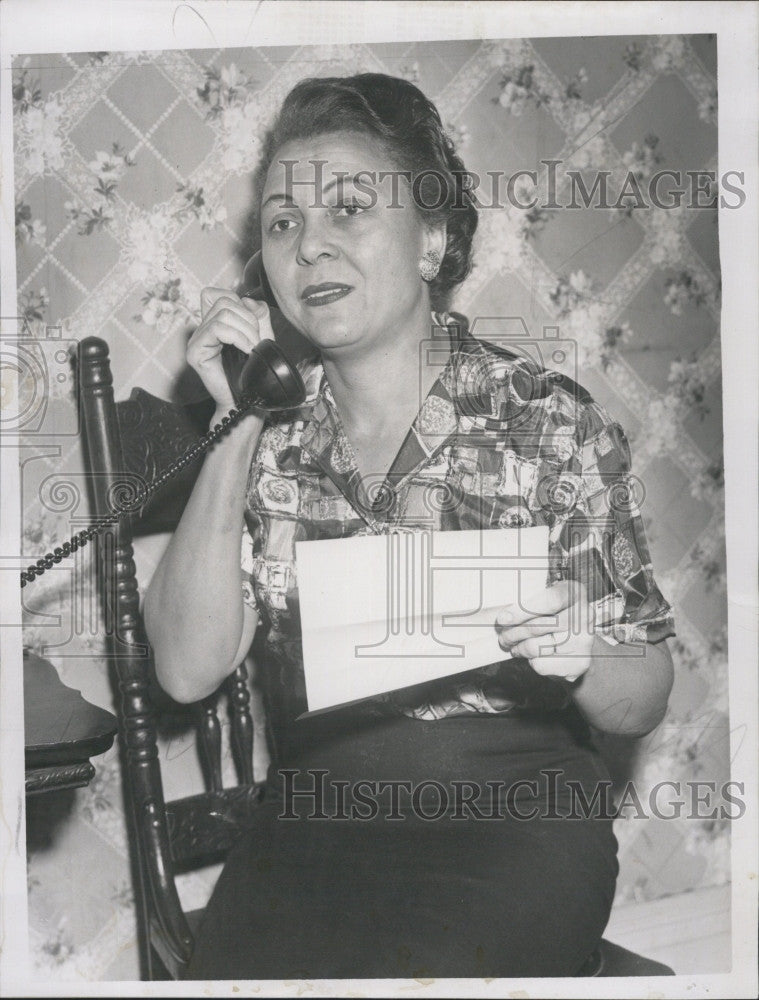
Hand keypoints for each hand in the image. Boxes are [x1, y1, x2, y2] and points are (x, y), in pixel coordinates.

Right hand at [187, 288, 274, 410]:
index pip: (219, 294)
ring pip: (222, 313)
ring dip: (246, 330)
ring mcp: (196, 340)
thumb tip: (248, 301)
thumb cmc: (254, 373)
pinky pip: (217, 329)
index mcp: (215, 324)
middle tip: (256, 342)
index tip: (252, 326)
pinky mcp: (195, 352)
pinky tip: (247, 350)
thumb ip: (259, 315)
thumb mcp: (263, 337)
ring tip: (252, 348)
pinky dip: (238, 337)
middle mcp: (203, 330)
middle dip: (248, 319)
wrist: (248, 402)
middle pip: (223, 301)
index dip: (239, 303)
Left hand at [494, 580, 595, 683]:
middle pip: (539, 626)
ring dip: (519, 648)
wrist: (577, 642)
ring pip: (537, 647)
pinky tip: (531, 655)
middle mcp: (584, 614)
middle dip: (514, 633)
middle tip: (503, 636)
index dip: (523, 610)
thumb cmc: (553, 615)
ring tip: (514, 646)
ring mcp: (584, 640)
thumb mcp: (544, 600)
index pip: (550, 600)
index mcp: (574, 592)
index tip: (503, 619)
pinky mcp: (580, 662)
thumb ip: (528, 601)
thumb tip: (502, 616)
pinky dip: (531, 661)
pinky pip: (543, 664)